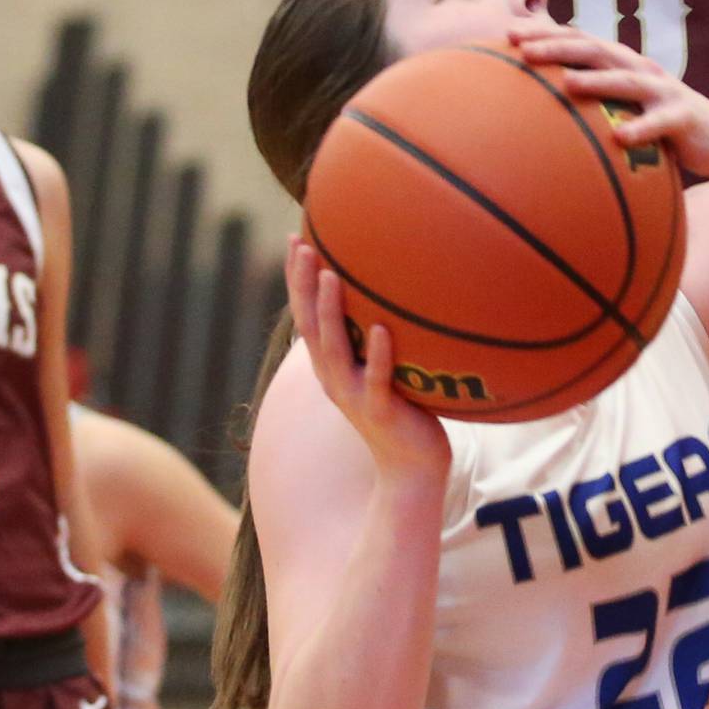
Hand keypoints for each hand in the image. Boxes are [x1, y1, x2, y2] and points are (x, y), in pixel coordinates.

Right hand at [285, 238, 449, 476]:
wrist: (413, 470)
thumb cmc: (403, 411)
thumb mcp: (382, 368)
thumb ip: (379, 334)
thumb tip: (396, 291)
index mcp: (332, 365)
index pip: (306, 314)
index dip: (297, 279)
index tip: (295, 238)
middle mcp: (335, 377)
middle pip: (309, 325)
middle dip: (302, 285)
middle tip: (302, 245)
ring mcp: (355, 395)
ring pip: (335, 349)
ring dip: (329, 311)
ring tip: (329, 276)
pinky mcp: (382, 412)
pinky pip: (378, 380)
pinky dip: (379, 356)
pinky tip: (383, 330)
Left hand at [508, 26, 708, 177]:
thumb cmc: (659, 121)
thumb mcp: (624, 103)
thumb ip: (592, 96)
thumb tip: (542, 99)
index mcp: (621, 62)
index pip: (578, 39)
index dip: (545, 33)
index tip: (508, 34)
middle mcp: (640, 68)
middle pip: (594, 50)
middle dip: (558, 47)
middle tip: (522, 50)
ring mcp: (662, 91)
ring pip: (625, 81)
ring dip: (596, 80)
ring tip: (567, 82)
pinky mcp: (681, 117)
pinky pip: (658, 124)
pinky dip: (640, 130)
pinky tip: (620, 138)